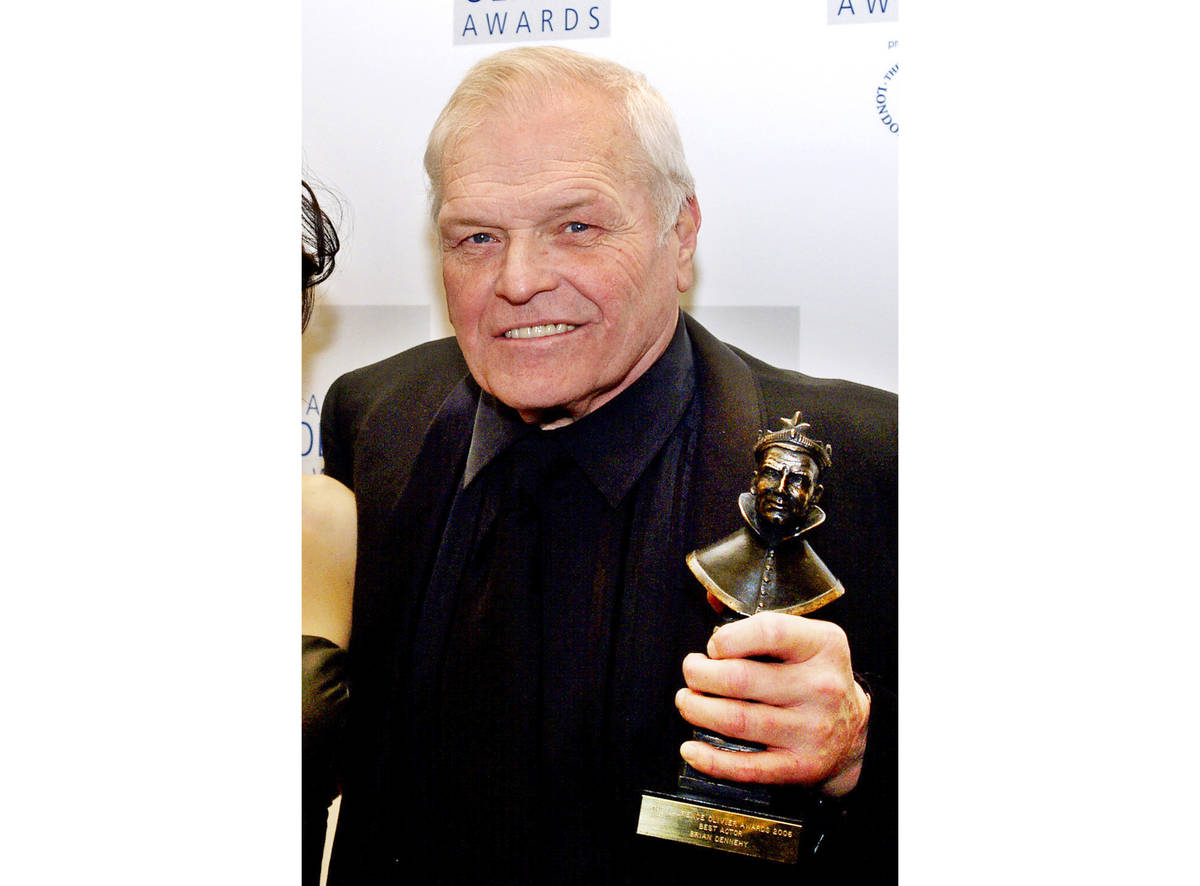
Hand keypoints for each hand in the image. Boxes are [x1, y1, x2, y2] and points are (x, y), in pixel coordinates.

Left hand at [675, 610, 869, 796]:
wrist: (855, 731)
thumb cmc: (816, 676)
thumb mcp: (805, 638)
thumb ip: (758, 619)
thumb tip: (710, 598)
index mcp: (823, 646)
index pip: (768, 631)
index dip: (728, 638)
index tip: (715, 646)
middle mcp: (820, 687)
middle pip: (740, 679)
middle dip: (700, 675)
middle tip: (692, 672)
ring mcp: (811, 729)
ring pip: (736, 720)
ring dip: (697, 710)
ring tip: (688, 701)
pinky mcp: (799, 766)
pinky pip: (746, 767)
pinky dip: (711, 759)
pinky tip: (693, 748)